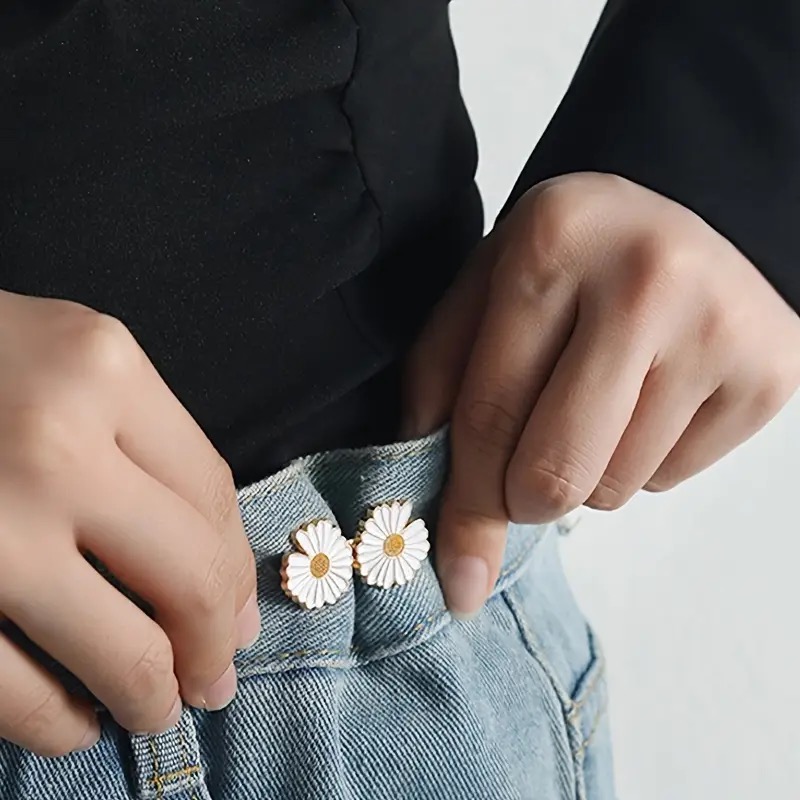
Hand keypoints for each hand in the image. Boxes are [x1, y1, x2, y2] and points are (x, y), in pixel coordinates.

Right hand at [0, 291, 257, 755]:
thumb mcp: (75, 366)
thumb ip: (155, 452)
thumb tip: (225, 594)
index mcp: (100, 370)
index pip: (212, 496)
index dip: (236, 572)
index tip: (236, 617)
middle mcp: (48, 446)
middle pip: (188, 577)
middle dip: (212, 649)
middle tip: (213, 680)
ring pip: (119, 653)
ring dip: (150, 699)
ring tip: (155, 708)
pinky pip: (14, 695)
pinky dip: (58, 724)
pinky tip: (75, 720)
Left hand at [404, 173, 799, 617]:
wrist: (690, 218)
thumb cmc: (569, 262)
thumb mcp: (485, 287)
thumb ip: (439, 378)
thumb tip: (429, 498)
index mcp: (553, 244)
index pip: (490, 413)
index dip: (466, 507)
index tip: (459, 578)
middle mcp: (646, 281)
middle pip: (557, 470)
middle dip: (524, 500)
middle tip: (524, 473)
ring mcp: (719, 329)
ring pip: (615, 488)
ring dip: (586, 473)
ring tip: (597, 401)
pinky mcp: (770, 376)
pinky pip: (669, 481)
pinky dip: (640, 463)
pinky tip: (649, 398)